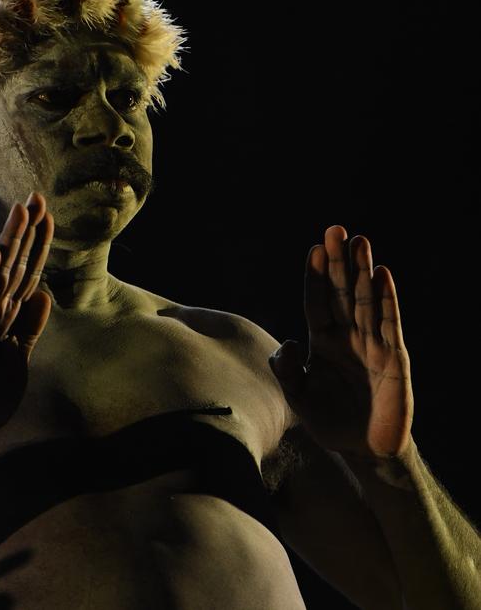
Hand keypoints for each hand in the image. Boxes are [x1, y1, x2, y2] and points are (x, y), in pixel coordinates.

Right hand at [0, 192, 53, 445]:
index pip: (27, 271)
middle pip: (14, 263)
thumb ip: (29, 326)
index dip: (38, 244)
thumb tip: (44, 294)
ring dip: (10, 241)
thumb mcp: (18, 355)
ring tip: (20, 210)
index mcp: (6, 314)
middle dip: (26, 231)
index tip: (49, 215)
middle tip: (37, 197)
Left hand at [269, 225, 413, 459]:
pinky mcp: (393, 357)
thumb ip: (287, 371)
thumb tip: (287, 344)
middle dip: (338, 262)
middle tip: (336, 230)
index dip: (315, 276)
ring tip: (360, 241)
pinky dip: (387, 299)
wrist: (364, 450)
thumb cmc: (329, 421)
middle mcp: (347, 335)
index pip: (317, 301)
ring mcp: (372, 343)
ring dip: (363, 271)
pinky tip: (383, 275)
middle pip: (342, 291)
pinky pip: (389, 322)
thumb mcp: (299, 397)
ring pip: (366, 299)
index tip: (314, 249)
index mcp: (322, 340)